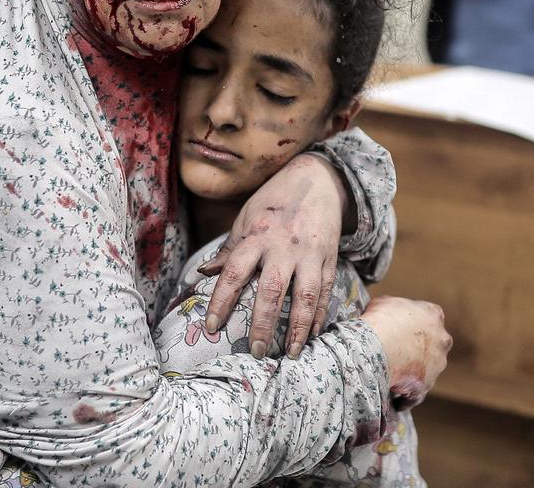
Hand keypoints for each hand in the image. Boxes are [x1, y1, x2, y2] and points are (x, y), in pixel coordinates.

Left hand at [199, 153, 344, 359]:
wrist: (317, 180)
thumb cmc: (274, 202)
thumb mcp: (246, 219)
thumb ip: (229, 250)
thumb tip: (203, 273)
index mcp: (256, 236)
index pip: (234, 273)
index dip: (221, 301)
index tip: (212, 327)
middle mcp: (283, 246)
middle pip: (271, 290)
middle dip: (262, 324)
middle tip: (254, 351)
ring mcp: (310, 253)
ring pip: (305, 296)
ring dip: (297, 328)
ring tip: (289, 354)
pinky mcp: (330, 258)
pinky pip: (326, 292)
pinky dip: (319, 315)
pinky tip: (313, 334)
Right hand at [361, 295, 451, 409]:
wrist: (376, 345)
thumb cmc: (379, 320)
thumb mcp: (385, 302)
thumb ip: (397, 308)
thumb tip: (391, 314)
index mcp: (432, 314)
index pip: (430, 316)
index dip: (415, 323)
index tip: (402, 327)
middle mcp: (441, 339)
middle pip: (432, 344)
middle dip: (418, 348)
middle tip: (396, 350)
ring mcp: (437, 364)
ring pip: (426, 369)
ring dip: (412, 372)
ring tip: (389, 375)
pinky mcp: (426, 384)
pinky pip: (416, 395)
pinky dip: (406, 398)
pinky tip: (394, 400)